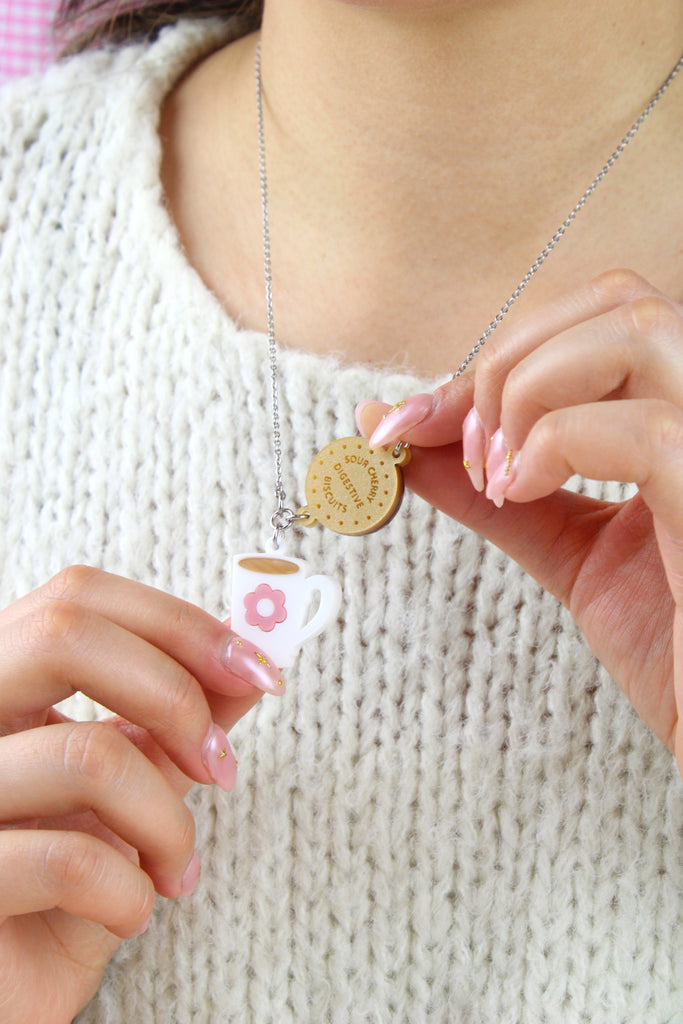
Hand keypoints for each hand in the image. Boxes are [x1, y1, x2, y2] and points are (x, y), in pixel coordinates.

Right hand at [0, 566, 284, 1023]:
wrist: (9, 992)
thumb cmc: (63, 890)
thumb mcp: (131, 789)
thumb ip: (179, 720)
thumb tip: (251, 658)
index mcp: (4, 689)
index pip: (79, 598)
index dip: (178, 622)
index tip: (256, 668)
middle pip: (66, 634)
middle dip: (175, 694)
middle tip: (221, 765)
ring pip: (88, 755)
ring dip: (168, 820)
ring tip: (178, 867)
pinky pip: (69, 860)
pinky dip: (131, 892)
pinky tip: (133, 912)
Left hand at [357, 270, 682, 776]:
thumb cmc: (675, 649)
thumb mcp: (571, 554)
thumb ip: (496, 491)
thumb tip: (401, 438)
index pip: (597, 323)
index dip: (495, 358)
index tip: (408, 422)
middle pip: (618, 299)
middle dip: (510, 359)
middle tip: (468, 449)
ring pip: (636, 332)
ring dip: (529, 390)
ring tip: (500, 475)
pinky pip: (646, 429)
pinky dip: (557, 443)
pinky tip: (524, 492)